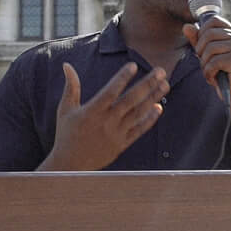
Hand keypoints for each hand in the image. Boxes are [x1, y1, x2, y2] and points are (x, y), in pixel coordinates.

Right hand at [44, 62, 167, 170]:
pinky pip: (139, 130)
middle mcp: (107, 122)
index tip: (133, 65)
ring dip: (153, 98)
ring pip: (139, 113)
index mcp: (92, 111)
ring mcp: (116, 134)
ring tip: (165, 85)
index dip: (122, 78)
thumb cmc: (66, 134)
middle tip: (161, 71)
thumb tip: (66, 65)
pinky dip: (149, 119)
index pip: (111, 91)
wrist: (70, 165)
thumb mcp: (65, 109)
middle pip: (131, 100)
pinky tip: (158, 107)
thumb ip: (71, 86)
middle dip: (148, 84)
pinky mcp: (121, 144)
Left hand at [181, 15, 230, 102]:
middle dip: (200, 50)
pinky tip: (213, 79)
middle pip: (209, 34)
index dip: (202, 32)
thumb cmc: (222, 74)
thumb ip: (197, 40)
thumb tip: (186, 26)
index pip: (214, 21)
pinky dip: (208, 73)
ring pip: (210, 48)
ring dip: (204, 64)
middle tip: (205, 64)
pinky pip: (214, 62)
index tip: (202, 48)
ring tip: (209, 72)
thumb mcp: (207, 55)